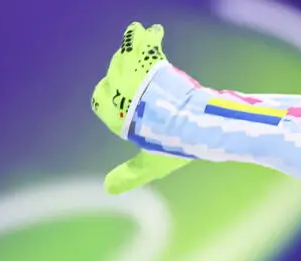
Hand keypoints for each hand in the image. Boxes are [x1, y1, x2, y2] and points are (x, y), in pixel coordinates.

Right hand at [90, 21, 191, 191]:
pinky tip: (153, 30)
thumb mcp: (151, 164)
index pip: (100, 99)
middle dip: (122, 71)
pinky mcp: (151, 65)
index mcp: (117, 117)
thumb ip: (130, 174)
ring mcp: (134, 78)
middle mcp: (121, 95)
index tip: (117, 95)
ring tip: (143, 37)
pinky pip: (143, 45)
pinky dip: (145, 36)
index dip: (107, 96)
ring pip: (125, 58)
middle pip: (114, 75)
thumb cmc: (176, 147)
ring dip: (133, 48)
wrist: (200, 129)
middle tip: (138, 72)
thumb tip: (108, 189)